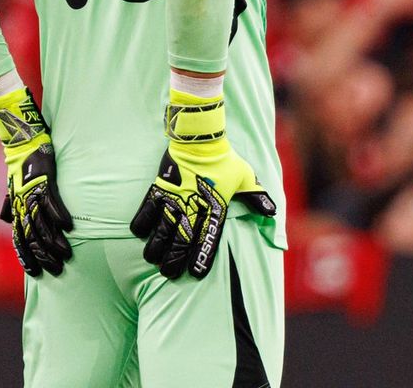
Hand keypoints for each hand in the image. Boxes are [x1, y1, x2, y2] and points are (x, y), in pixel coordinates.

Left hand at [0, 87, 72, 276]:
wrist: (22, 140)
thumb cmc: (20, 163)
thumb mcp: (13, 186)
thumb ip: (12, 204)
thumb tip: (9, 219)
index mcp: (17, 208)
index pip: (20, 239)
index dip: (27, 257)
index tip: (36, 274)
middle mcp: (23, 205)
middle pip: (32, 237)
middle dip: (43, 256)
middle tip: (56, 270)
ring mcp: (33, 194)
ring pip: (42, 225)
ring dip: (54, 242)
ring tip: (66, 255)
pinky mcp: (44, 181)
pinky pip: (52, 202)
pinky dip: (59, 215)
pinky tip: (69, 228)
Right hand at [130, 90, 275, 279]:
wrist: (202, 139)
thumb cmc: (225, 159)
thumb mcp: (245, 177)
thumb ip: (257, 197)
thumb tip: (272, 213)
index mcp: (215, 207)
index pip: (207, 239)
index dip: (200, 257)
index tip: (195, 273)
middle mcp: (193, 207)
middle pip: (181, 240)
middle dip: (173, 260)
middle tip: (168, 272)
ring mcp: (174, 199)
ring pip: (162, 230)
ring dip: (156, 247)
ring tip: (153, 258)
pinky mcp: (160, 188)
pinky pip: (147, 209)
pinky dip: (143, 222)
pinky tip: (140, 233)